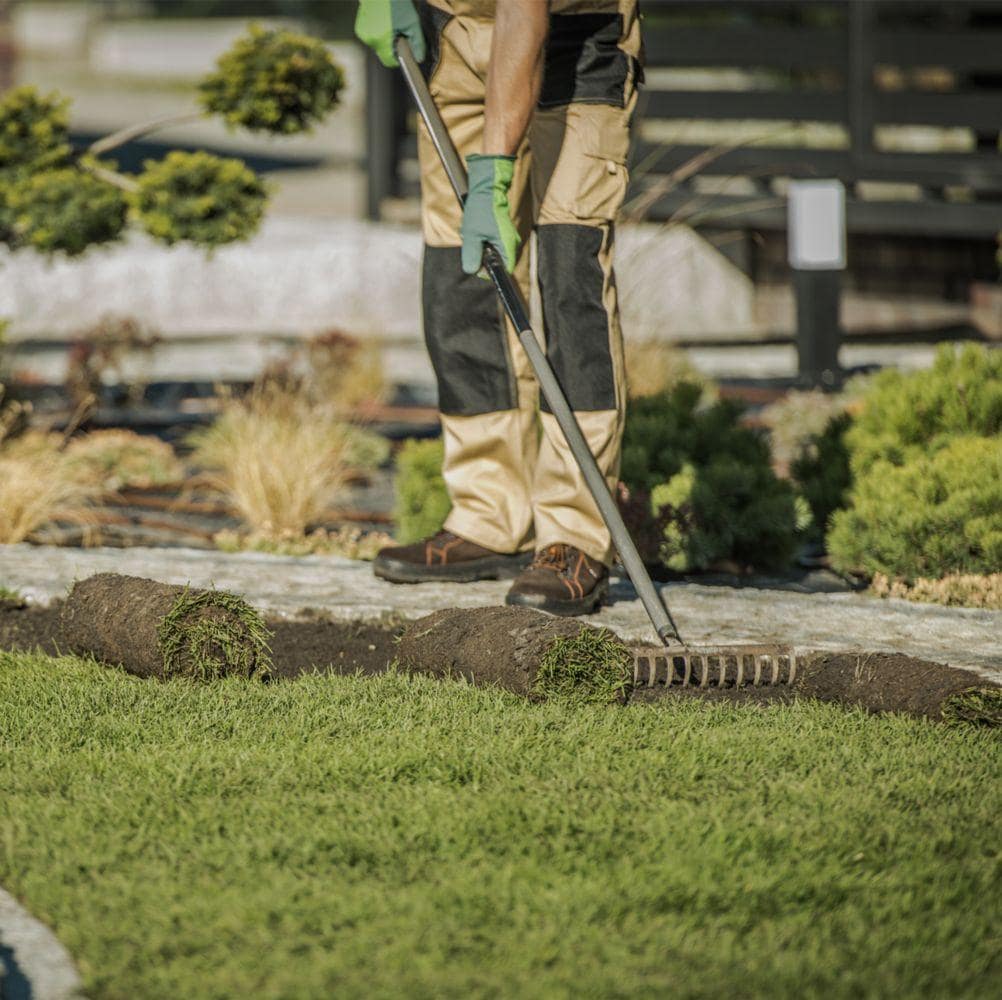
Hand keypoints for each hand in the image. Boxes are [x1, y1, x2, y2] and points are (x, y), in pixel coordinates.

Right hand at [354, 0, 424, 68]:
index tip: (402, 50)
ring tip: (389, 25)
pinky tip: (381, 22)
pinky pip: (372, 38)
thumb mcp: (412, 22)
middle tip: (398, 32)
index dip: (397, 58)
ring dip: (385, 40)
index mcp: (381, 39)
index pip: (389, 62)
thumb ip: (417, 43)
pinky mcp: (359, 29)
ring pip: (378, 46)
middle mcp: (370, 39)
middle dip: (392, 47)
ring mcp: (363, 34)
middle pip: (384, 54)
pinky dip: (378, 34)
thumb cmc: (396, 2)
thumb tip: (419, 59)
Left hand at [461, 154, 519, 274]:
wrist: (487, 188)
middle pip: (498, 262)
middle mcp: (512, 243)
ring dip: (480, 247)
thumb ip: (472, 255)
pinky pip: (492, 243)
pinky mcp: (503, 232)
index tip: (477, 262)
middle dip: (482, 257)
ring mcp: (508, 238)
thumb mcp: (471, 235)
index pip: (504, 270)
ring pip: (493, 253)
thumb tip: (472, 270)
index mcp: (507, 246)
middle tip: (473, 244)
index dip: (490, 271)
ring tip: (474, 234)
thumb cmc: (480, 209)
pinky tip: (476, 231)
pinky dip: (482, 240)